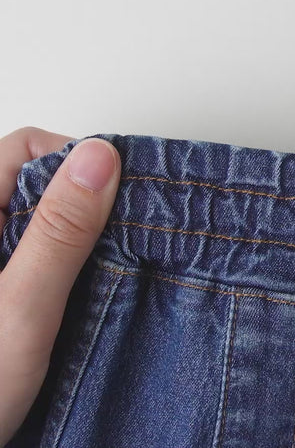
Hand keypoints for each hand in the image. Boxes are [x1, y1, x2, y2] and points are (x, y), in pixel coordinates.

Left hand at [0, 127, 120, 444]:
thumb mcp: (21, 309)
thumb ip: (58, 233)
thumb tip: (99, 160)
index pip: (27, 149)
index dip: (76, 160)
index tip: (117, 192)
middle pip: (42, 179)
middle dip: (89, 199)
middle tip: (118, 234)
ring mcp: (0, 254)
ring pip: (52, 216)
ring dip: (87, 232)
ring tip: (109, 262)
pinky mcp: (13, 279)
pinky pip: (52, 249)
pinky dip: (80, 257)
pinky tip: (93, 283)